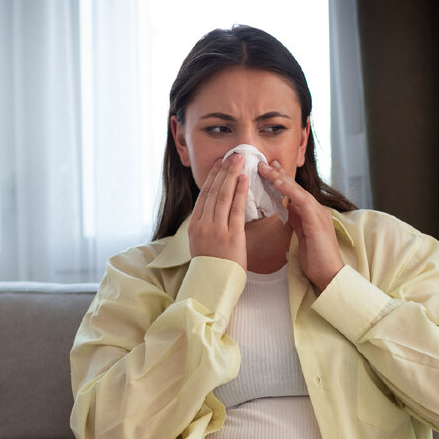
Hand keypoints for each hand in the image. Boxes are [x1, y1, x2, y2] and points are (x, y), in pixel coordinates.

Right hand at [187, 153, 248, 268]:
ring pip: (223, 196)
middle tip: (232, 154)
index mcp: (194, 226)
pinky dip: (240, 192)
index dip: (213, 177)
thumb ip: (206, 227)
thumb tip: (213, 212)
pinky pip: (236, 209)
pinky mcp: (231, 235)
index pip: (204, 195)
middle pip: (213, 191)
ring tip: (239, 160)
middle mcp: (203, 224)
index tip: (220, 163)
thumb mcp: (201, 244)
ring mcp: (216, 229)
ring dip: (232, 175)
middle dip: (223, 170)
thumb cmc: (212, 267)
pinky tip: (244, 179)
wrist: (214, 285)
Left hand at [259, 159, 343, 290]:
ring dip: (281, 178)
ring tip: (266, 169)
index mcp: (312, 213)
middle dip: (279, 173)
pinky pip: (302, 201)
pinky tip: (278, 183)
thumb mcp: (303, 236)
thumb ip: (297, 220)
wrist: (330, 275)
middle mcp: (317, 210)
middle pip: (295, 187)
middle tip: (263, 162)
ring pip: (298, 191)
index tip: (268, 169)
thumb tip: (288, 208)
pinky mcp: (317, 221)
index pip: (295, 192)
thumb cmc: (316, 260)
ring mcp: (318, 214)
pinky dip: (290, 191)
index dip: (282, 179)